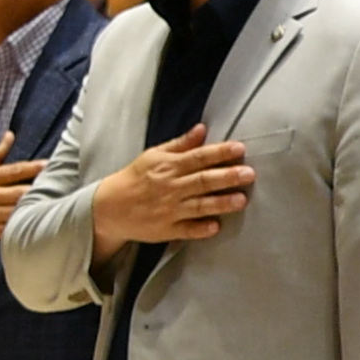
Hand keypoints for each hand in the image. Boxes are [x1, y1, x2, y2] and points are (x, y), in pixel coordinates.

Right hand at [86, 126, 252, 254]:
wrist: (109, 208)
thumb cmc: (136, 178)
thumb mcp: (154, 155)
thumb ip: (181, 144)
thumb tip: (203, 129)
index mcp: (168, 166)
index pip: (198, 157)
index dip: (219, 153)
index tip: (240, 149)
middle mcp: (170, 187)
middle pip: (202, 181)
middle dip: (226, 177)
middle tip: (249, 173)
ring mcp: (169, 210)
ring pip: (199, 206)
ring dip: (220, 203)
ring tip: (241, 200)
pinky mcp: (167, 230)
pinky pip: (187, 230)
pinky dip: (201, 229)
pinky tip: (216, 227)